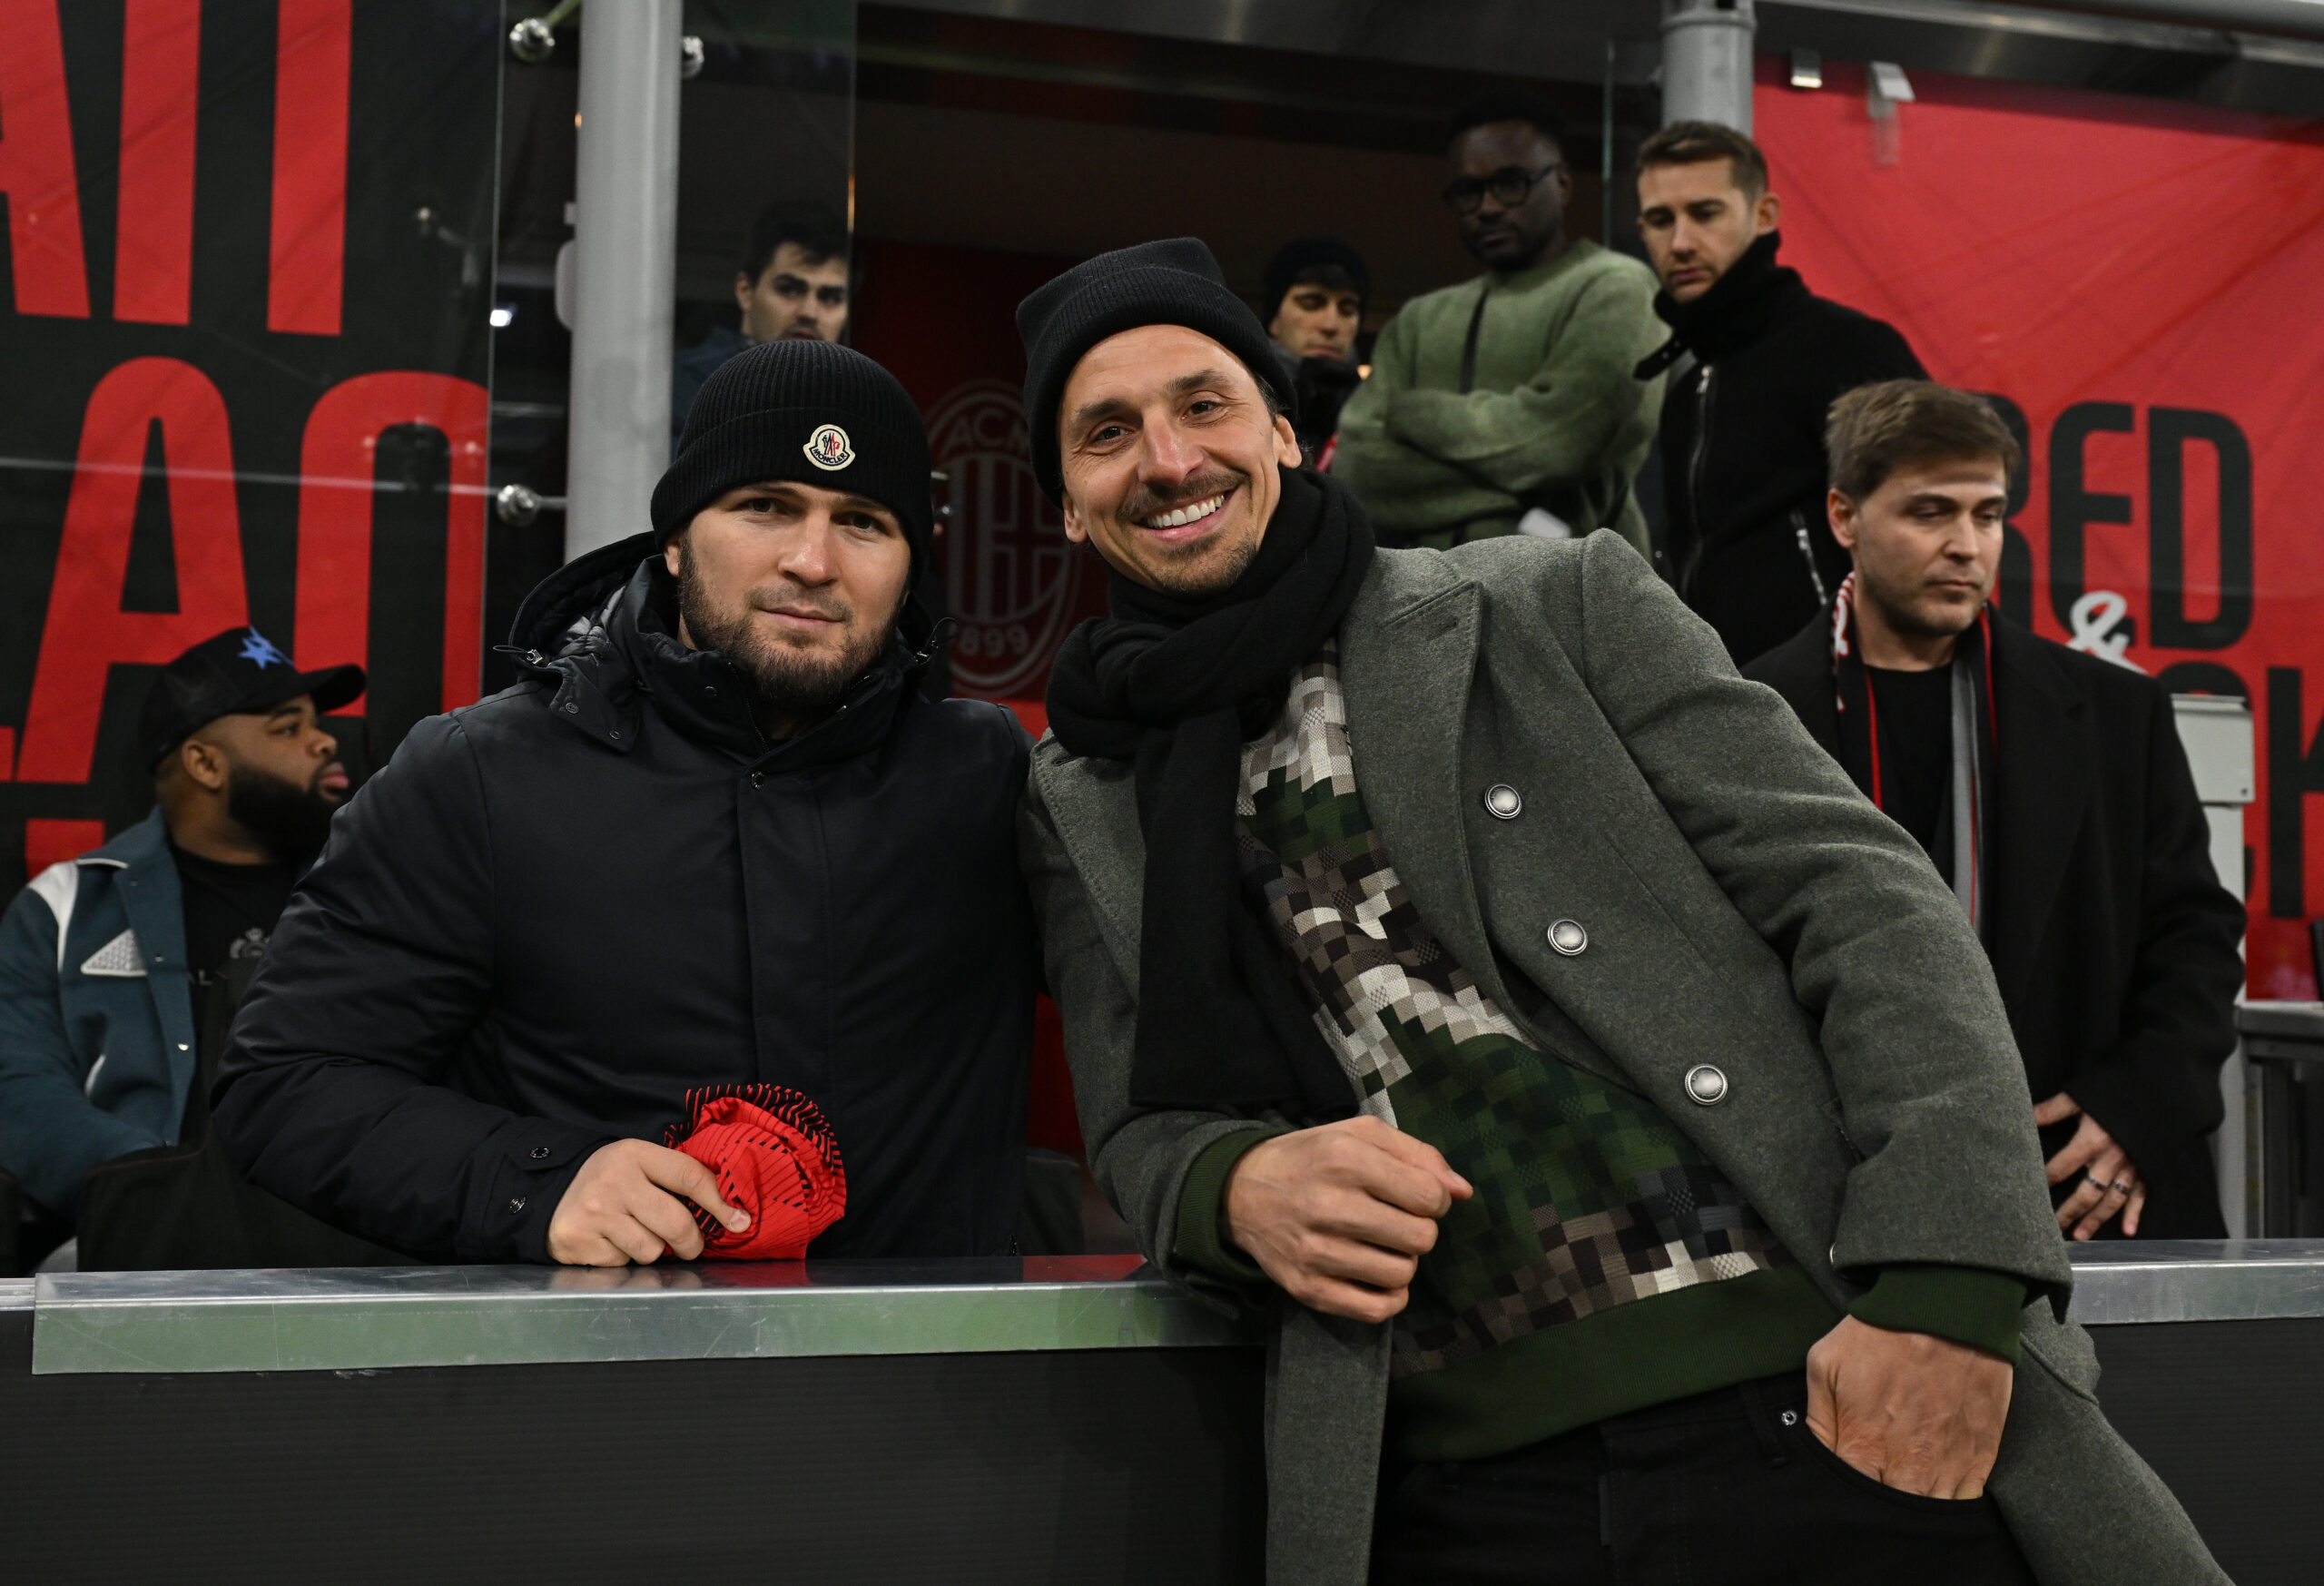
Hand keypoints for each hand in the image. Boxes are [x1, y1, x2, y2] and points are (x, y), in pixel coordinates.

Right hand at [546, 1139, 749, 1265]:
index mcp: (635, 1154)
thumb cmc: (609, 1179)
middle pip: (676, 1224)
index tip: (740, 1221)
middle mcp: (614, 1182)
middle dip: (692, 1242)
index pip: (690, 1177)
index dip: (721, 1203)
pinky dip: (624, 1259)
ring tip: (638, 1235)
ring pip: (651, 1250)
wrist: (547, 1192)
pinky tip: (611, 1242)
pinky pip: (622, 1264)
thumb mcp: (640, 1164)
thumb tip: (733, 1212)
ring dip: (653, 1251)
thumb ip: (678, 1180)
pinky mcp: (579, 1241)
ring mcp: (595, 1213)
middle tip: (690, 1246)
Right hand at [1219, 1114, 1470, 1323]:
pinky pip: (1375, 1310)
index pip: (1429, 1197)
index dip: (1434, 1199)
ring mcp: (1316, 1252)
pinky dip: (1388, 1297)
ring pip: (1401, 1275)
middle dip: (1418, 1230)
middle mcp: (1329, 1205)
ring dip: (1401, 1261)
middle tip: (1395, 1220)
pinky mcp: (1308, 1288)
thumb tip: (1462, 1192)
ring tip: (1380, 1245)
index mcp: (1345, 1158)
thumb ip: (1418, 1154)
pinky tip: (1375, 1276)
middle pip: (1421, 1239)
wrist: (1241, 1191)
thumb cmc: (1311, 1157)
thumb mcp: (1360, 1134)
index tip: (1413, 1196)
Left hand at [1805, 1316, 2012, 1498]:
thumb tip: (1814, 1453)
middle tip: (1875, 1485)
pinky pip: (1966, 1501)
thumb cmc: (1881, 1332)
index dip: (1844, 1496)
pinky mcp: (1982, 1455)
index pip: (1849, 1497)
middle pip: (1890, 1513)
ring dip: (1915, 1507)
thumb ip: (1817, 1418)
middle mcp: (1909, 1466)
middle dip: (1879, 1507)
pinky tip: (1937, 1489)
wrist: (1947, 1308)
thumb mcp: (1825, 1363)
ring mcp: (1949, 1464)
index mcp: (1865, 1446)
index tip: (1844, 1484)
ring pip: (1929, 1513)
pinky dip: (1951, 1501)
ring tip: (1904, 1488)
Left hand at [2035, 1093, 2145, 1238]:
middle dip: (2069, 1211)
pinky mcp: (2148, 1168)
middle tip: (2053, 1228)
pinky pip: (2142, 1195)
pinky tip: (2128, 1230)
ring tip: (2080, 1235)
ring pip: (2112, 1199)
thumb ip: (2053, 1109)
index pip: (2062, 1167)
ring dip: (2096, 1218)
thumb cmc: (2116, 1090)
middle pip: (2087, 1192)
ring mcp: (2132, 1166)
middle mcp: (2112, 1159)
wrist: (2160, 1090)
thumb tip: (2025, 1115)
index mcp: (2092, 1141)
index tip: (2031, 1191)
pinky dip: (2135, 1213)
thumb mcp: (2081, 1096)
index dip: (2046, 1179)